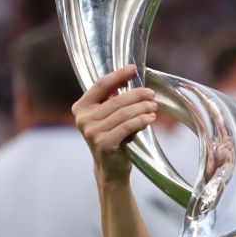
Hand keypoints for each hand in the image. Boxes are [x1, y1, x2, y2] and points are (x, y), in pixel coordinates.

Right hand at [71, 65, 157, 184]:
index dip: (118, 75)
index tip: (133, 68)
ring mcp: (91, 132)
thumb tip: (134, 81)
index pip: (100, 85)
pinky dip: (141, 120)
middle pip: (115, 100)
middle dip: (137, 94)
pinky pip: (127, 126)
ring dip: (142, 108)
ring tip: (153, 106)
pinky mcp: (103, 142)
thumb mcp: (111, 117)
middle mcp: (83, 119)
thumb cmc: (113, 137)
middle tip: (151, 94)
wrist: (110, 168)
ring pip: (123, 113)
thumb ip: (116, 100)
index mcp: (81, 107)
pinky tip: (151, 118)